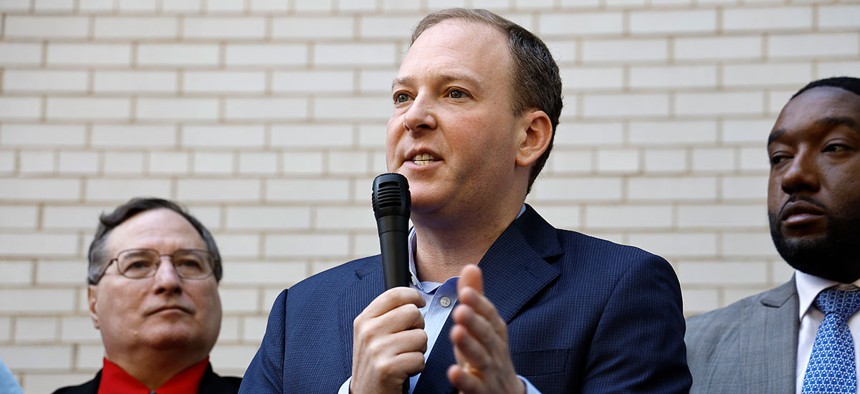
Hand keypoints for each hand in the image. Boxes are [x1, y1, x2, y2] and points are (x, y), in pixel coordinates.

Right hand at [351, 287, 426, 393]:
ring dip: (419, 349)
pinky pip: (420, 358)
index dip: (413, 296)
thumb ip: (386, 315)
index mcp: (364, 320)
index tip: (420, 303)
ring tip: (405, 357)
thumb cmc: (374, 363)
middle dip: (418, 327)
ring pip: (421, 336)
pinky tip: (405, 370)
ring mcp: (377, 350)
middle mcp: (368, 332)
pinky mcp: (388, 368)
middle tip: (409, 341)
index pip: (394, 294)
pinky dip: (417, 366)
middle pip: (412, 313)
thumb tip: (413, 298)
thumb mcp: (370, 335)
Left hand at [447, 265, 524, 393]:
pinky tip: (453, 372)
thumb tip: (470, 266)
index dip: (480, 305)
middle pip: (487, 336)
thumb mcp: (483, 327)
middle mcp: (495, 351)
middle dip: (475, 322)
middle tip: (461, 309)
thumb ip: (476, 300)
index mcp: (495, 334)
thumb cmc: (489, 356)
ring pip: (482, 359)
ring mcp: (490, 373)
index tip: (467, 291)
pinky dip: (465, 380)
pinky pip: (475, 387)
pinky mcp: (482, 392)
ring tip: (456, 332)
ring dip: (470, 346)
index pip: (490, 316)